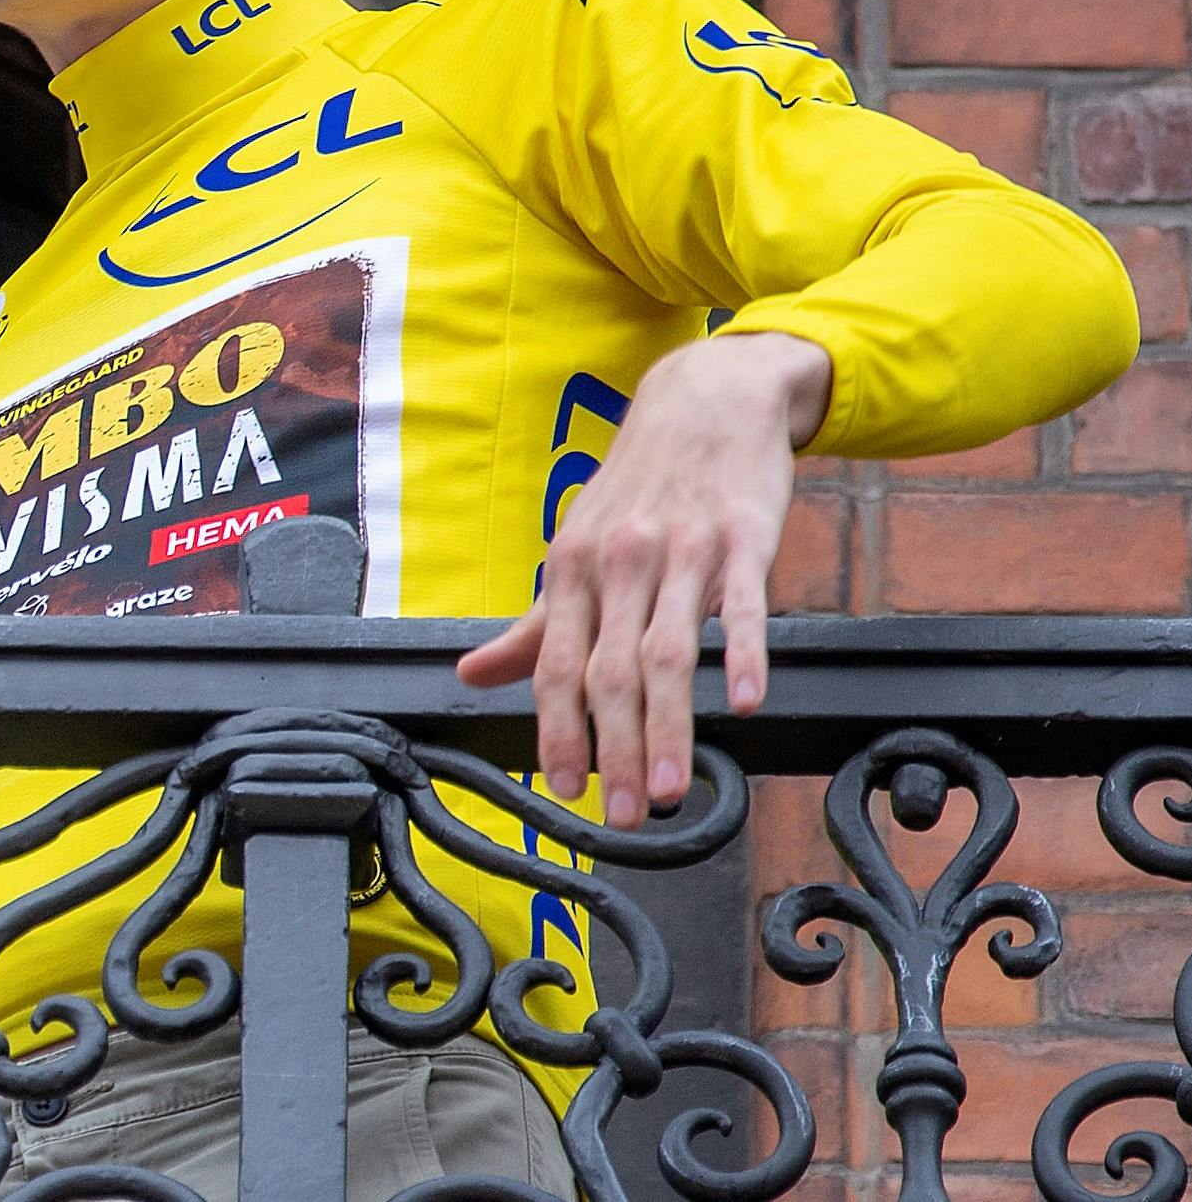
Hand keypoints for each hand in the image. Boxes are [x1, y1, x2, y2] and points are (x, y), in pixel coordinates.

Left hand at [457, 332, 829, 829]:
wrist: (708, 400)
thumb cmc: (639, 488)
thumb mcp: (579, 547)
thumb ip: (535, 623)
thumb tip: (469, 675)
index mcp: (574, 569)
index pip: (556, 662)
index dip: (557, 727)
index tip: (565, 786)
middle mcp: (621, 561)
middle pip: (611, 669)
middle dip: (615, 748)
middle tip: (623, 815)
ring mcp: (683, 550)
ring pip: (670, 649)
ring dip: (671, 725)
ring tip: (672, 789)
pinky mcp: (744, 538)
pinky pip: (744, 604)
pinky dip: (743, 653)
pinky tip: (746, 701)